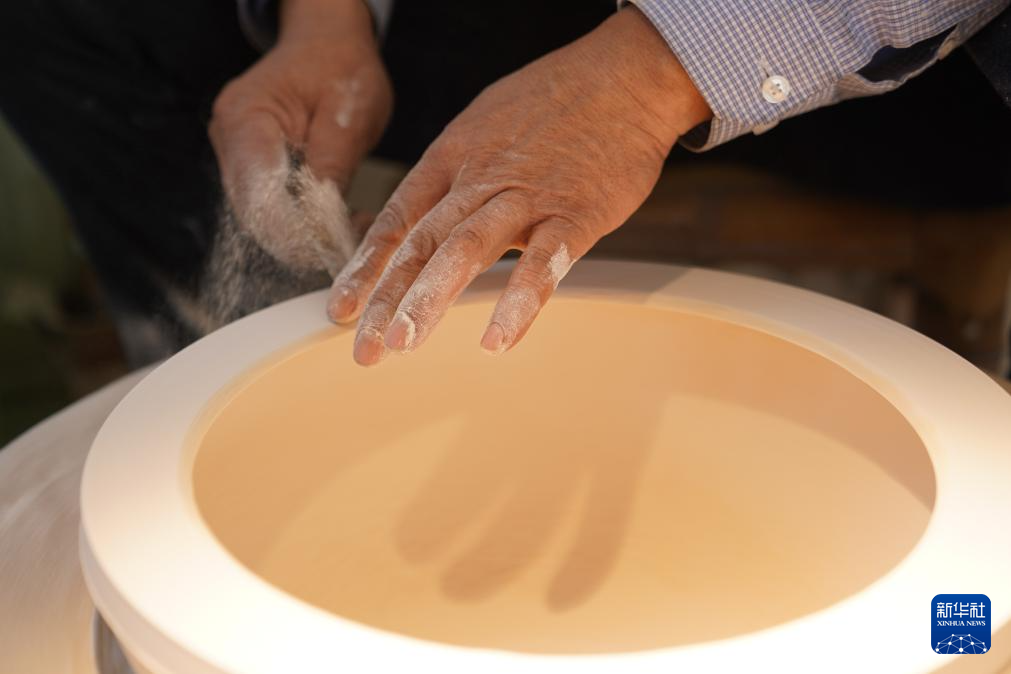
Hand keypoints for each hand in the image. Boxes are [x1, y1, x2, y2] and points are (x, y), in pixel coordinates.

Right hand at [209, 0, 391, 271]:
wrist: (328, 44)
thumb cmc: (340, 68)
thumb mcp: (348, 115)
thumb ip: (332, 166)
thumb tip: (324, 224)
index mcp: (245, 119)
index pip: (258, 195)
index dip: (293, 231)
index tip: (334, 244)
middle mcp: (230, 140)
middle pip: (255, 213)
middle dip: (302, 238)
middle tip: (351, 241)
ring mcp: (236, 155)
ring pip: (263, 217)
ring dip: (305, 233)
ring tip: (352, 228)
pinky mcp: (251, 167)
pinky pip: (272, 206)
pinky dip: (303, 220)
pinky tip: (339, 218)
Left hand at [327, 7, 710, 364]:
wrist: (625, 76)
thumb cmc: (556, 102)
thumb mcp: (486, 125)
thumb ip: (457, 174)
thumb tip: (429, 215)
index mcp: (454, 157)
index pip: (398, 219)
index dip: (366, 266)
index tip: (342, 308)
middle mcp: (479, 179)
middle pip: (421, 243)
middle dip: (387, 298)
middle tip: (364, 347)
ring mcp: (527, 197)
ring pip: (466, 250)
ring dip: (431, 298)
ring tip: (403, 343)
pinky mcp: (575, 215)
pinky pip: (543, 264)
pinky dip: (518, 303)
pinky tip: (497, 341)